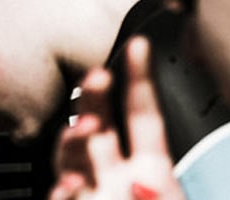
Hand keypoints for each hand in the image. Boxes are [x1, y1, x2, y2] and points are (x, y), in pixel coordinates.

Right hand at [49, 37, 185, 199]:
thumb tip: (138, 180)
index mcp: (150, 168)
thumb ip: (156, 185)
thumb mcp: (170, 198)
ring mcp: (92, 191)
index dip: (139, 78)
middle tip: (99, 76)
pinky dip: (63, 189)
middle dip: (95, 95)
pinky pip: (59, 196)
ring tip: (88, 129)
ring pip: (72, 153)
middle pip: (99, 122)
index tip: (139, 44)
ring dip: (75, 137)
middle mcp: (116, 174)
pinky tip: (71, 185)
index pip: (142, 115)